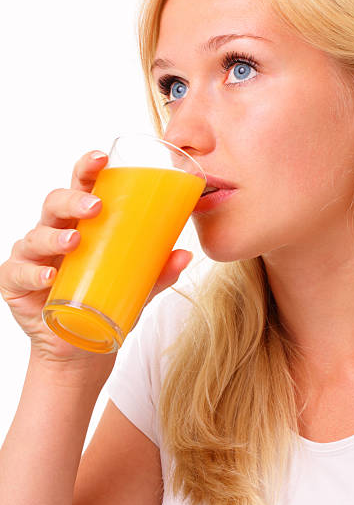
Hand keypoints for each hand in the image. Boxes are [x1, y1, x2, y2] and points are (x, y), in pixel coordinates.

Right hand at [0, 150, 193, 371]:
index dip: (87, 168)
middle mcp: (55, 232)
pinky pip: (17, 272)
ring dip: (54, 235)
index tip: (102, 157)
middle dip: (73, 199)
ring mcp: (34, 256)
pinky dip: (32, 271)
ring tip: (74, 241)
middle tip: (95, 206)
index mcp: (82, 223)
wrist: (83, 347)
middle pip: (55, 203)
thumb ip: (158, 271)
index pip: (81, 187)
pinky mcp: (16, 282)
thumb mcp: (138, 286)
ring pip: (36, 234)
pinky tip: (48, 275)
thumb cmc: (107, 301)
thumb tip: (185, 255)